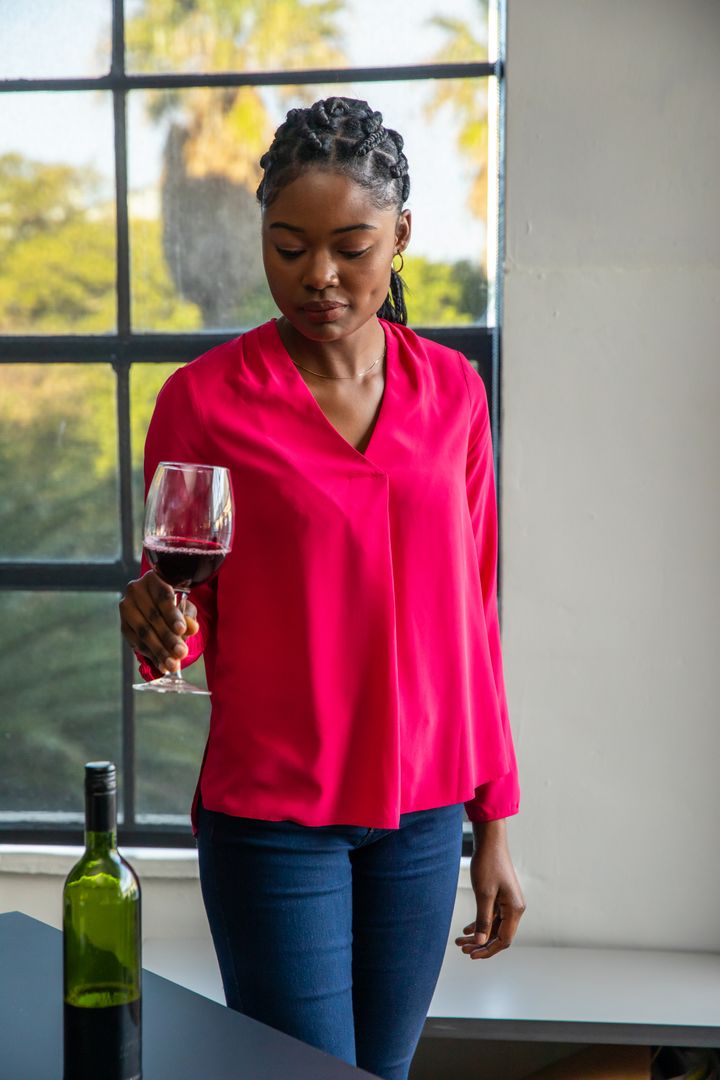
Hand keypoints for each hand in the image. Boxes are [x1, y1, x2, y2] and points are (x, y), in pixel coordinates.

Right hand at [119, 570, 198, 674]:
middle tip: (181, 653)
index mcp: (153, 578)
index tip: (182, 630)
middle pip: (152, 617)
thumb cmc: (175, 603)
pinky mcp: (123, 624)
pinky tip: (162, 664)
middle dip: (168, 638)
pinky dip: (150, 655)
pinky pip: (136, 642)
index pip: (162, 596)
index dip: (172, 614)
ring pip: (143, 632)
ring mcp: (126, 607)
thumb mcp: (186, 606)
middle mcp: (135, 590)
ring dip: (159, 651)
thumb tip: (192, 628)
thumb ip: (188, 615)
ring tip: (173, 664)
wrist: (157, 605)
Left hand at [454, 819, 525, 959]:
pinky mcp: (501, 897)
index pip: (504, 939)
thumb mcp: (484, 894)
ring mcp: (508, 903)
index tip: (471, 955)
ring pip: (494, 926)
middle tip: (462, 949)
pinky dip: (480, 923)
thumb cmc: (488, 865)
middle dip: (481, 944)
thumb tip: (481, 942)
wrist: (490, 842)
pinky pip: (492, 916)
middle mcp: (514, 908)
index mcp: (514, 909)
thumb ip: (483, 919)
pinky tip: (466, 930)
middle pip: (499, 935)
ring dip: (479, 935)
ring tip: (460, 942)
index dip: (488, 950)